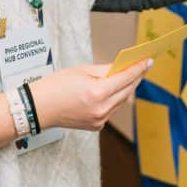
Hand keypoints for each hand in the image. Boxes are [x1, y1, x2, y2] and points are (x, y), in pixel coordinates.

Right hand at [30, 58, 151, 131]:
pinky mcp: (97, 126)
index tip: (147, 61)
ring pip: (121, 101)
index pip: (126, 78)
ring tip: (129, 76)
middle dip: (136, 77)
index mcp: (97, 93)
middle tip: (142, 66)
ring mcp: (100, 120)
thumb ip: (105, 70)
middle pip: (127, 90)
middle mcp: (101, 109)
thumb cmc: (56, 86)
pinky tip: (112, 90)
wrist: (39, 108)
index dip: (138, 68)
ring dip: (126, 89)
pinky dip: (114, 99)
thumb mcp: (82, 71)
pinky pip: (112, 110)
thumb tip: (122, 67)